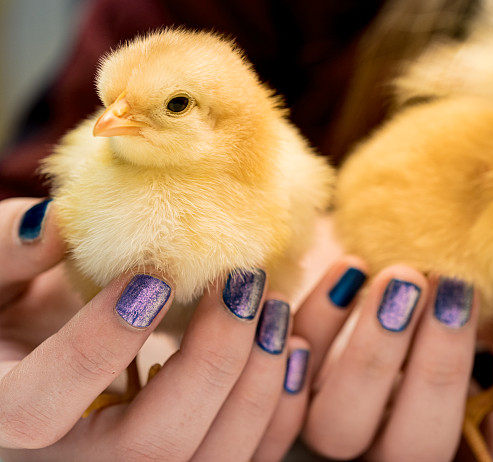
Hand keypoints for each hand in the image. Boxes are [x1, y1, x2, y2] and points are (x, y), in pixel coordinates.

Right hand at [0, 198, 307, 460]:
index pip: (40, 409)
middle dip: (212, 360)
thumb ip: (7, 253)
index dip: (101, 344)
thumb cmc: (7, 318)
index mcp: (3, 421)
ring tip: (274, 306)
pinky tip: (293, 347)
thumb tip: (56, 222)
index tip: (156, 276)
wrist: (31, 364)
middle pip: (150, 448)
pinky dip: (281, 410)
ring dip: (259, 384)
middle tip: (243, 282)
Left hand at [293, 258, 492, 460]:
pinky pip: (287, 376)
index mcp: (456, 440)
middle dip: (437, 368)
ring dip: (371, 352)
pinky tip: (351, 269)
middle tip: (453, 288)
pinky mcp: (285, 394)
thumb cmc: (434, 300)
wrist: (370, 288)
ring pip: (338, 428)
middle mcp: (394, 450)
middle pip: (415, 447)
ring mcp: (335, 431)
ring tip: (401, 279)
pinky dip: (317, 323)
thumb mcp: (470, 310)